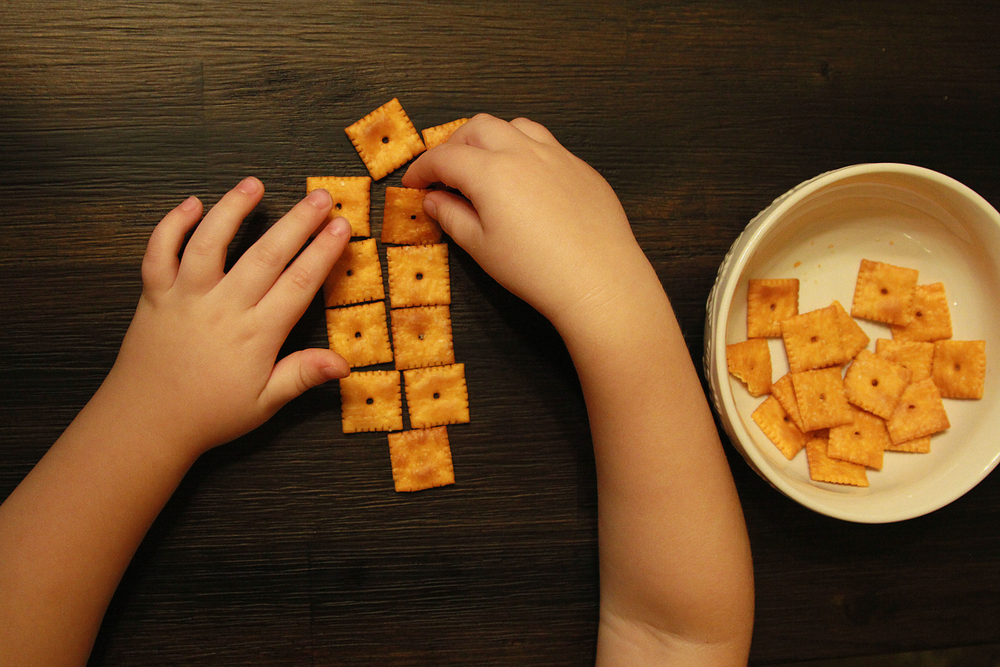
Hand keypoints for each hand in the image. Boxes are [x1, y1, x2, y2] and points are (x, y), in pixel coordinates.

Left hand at [100, 177, 350, 459]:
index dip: (324, 251)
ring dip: (233, 210)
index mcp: (255, 334)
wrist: (146, 421)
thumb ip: (302, 375)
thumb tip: (343, 364)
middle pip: (266, 255)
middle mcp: (222, 308)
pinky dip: (172, 225)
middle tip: (320, 196)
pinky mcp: (155, 295)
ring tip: (254, 184)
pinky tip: (191, 203)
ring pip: (210, 242)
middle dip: (297, 222)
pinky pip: (159, 252)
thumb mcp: (265, 403)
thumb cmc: (210, 414)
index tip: (342, 227)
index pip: (299, 283)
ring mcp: (186, 298)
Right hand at [402, 114, 652, 332]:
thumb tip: (434, 200)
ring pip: (515, 127)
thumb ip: (452, 217)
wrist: (598, 280)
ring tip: (484, 165)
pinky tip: (524, 179)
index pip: (445, 157)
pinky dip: (525, 150)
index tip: (414, 183)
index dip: (423, 168)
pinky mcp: (581, 168)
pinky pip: (547, 144)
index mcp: (491, 172)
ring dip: (492, 138)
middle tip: (444, 172)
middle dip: (454, 144)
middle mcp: (523, 153)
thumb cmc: (538, 270)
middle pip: (478, 128)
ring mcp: (557, 156)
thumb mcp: (481, 248)